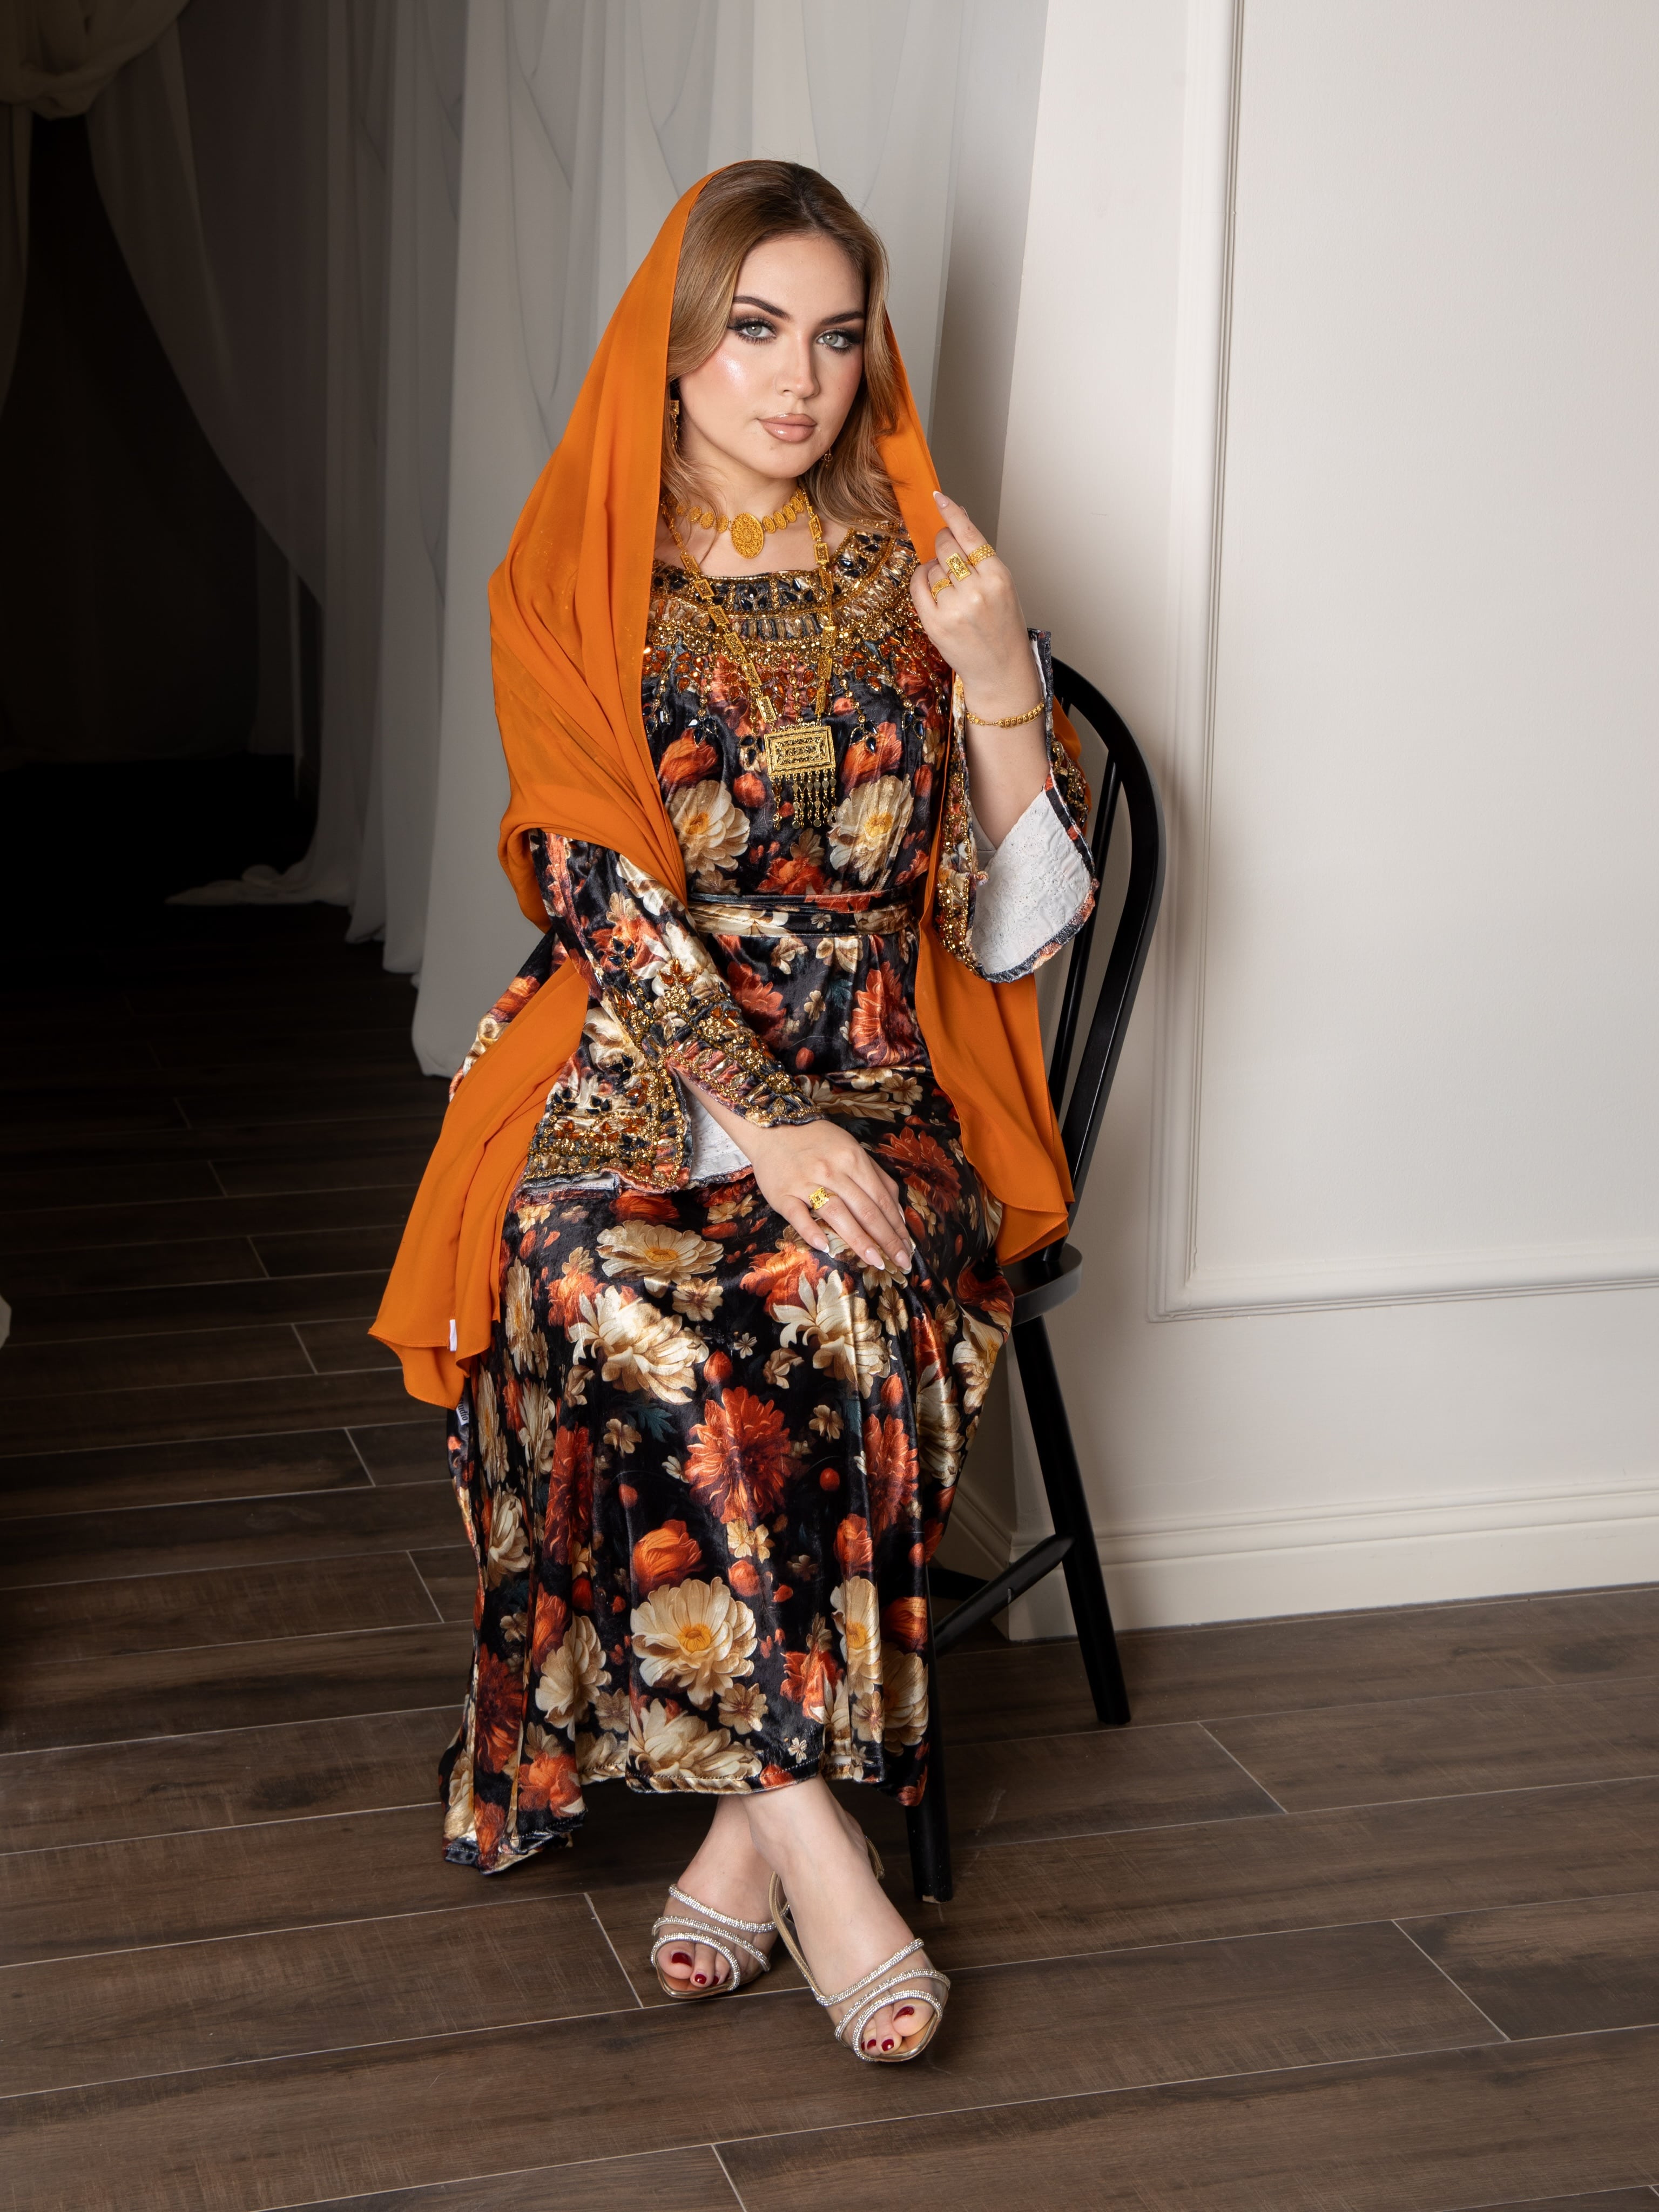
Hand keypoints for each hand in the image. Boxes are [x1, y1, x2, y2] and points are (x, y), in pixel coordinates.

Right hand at [743, 1117, 912, 1273]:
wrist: (774, 1128)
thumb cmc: (819, 1142)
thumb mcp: (853, 1149)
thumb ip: (877, 1178)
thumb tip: (898, 1212)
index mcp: (853, 1159)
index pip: (881, 1199)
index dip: (897, 1226)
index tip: (908, 1249)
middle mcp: (832, 1171)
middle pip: (865, 1210)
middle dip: (886, 1239)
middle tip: (901, 1262)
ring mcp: (806, 1182)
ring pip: (837, 1214)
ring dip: (859, 1240)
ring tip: (876, 1261)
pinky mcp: (782, 1194)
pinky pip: (798, 1215)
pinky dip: (811, 1231)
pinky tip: (825, 1248)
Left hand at [908, 490, 1041, 719]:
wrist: (1000, 670)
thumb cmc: (1004, 628)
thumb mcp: (1003, 587)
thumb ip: (981, 557)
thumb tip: (958, 521)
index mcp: (999, 578)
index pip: (969, 535)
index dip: (951, 514)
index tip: (938, 498)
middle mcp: (977, 591)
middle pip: (946, 546)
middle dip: (943, 545)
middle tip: (949, 556)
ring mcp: (955, 608)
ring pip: (932, 567)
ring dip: (936, 571)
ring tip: (952, 590)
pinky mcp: (935, 623)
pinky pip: (918, 586)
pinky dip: (921, 581)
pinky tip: (931, 587)